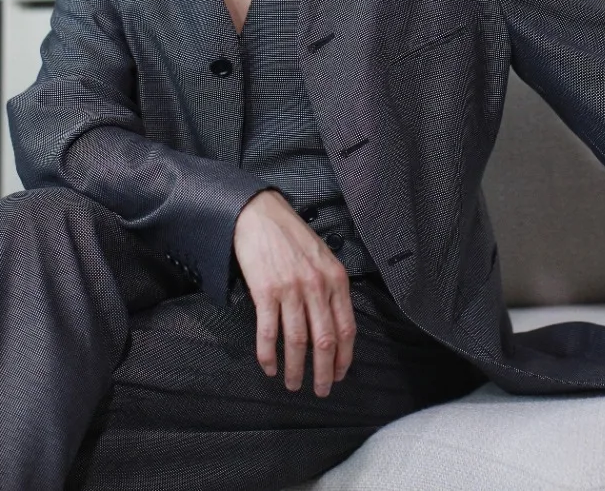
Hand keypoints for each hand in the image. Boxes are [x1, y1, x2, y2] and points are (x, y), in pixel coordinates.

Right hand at [232, 190, 355, 396]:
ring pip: (297, 341)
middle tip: (321, 390)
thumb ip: (330, 288)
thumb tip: (333, 322)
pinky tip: (270, 367)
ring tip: (293, 384)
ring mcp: (291, 289)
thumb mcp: (322, 257)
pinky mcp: (265, 291)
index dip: (345, 357)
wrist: (258, 214)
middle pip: (325, 341)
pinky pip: (268, 332)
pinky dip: (269, 355)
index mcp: (336, 279)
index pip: (346, 328)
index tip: (340, 374)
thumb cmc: (290, 235)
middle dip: (324, 372)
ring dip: (295, 369)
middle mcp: (317, 286)